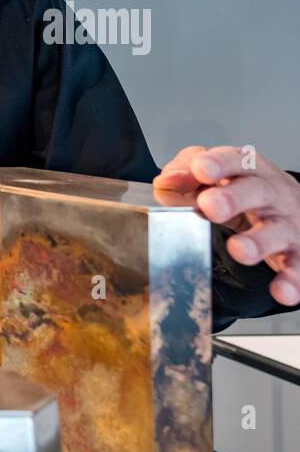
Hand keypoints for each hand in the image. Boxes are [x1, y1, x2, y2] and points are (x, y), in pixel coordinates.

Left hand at [153, 144, 299, 306]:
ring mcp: (287, 223)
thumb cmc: (246, 193)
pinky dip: (291, 280)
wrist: (295, 211)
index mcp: (248, 171)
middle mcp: (270, 194)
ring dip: (258, 241)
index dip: (218, 164)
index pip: (234, 161)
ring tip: (240, 250)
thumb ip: (186, 175)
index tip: (201, 169)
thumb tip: (165, 181)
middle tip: (210, 206)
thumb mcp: (216, 178)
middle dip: (233, 198)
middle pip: (255, 191)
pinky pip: (297, 267)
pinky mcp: (298, 252)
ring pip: (277, 230)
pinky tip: (280, 290)